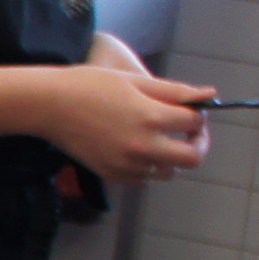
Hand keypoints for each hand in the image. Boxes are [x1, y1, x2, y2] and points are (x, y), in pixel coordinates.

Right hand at [40, 46, 212, 181]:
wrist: (48, 105)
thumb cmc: (90, 85)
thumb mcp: (135, 81)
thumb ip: (175, 91)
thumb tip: (210, 95)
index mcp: (151, 116)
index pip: (195, 123)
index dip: (198, 116)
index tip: (190, 112)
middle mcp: (142, 145)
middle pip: (192, 158)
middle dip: (197, 144)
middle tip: (189, 135)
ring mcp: (126, 163)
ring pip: (168, 172)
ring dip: (171, 158)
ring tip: (158, 141)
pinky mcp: (111, 174)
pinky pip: (143, 178)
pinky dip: (147, 166)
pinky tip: (135, 149)